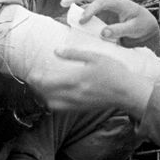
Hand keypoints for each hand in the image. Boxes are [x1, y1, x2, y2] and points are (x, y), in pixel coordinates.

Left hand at [25, 45, 153, 117]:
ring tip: (43, 86)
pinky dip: (54, 102)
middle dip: (37, 87)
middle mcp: (74, 94)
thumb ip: (74, 54)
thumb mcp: (95, 57)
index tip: (31, 72)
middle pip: (46, 94)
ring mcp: (77, 103)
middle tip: (34, 78)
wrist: (128, 92)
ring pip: (52, 103)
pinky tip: (56, 94)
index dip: (35, 78)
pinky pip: (62, 108)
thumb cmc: (114, 72)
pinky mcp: (82, 108)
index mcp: (75, 79)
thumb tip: (56, 51)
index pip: (47, 82)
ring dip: (44, 96)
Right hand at [61, 0, 159, 43]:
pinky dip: (77, 13)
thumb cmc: (142, 25)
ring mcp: (104, 7)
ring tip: (62, 11)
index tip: (82, 21)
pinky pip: (87, 10)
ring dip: (74, 2)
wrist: (146, 25)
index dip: (90, 10)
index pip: (101, 1)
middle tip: (63, 3)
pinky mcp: (101, 14)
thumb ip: (120, 30)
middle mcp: (109, 1)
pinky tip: (69, 20)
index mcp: (118, 2)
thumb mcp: (134, 29)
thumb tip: (103, 33)